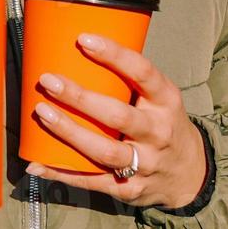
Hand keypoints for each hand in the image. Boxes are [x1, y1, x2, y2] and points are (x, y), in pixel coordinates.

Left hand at [24, 32, 208, 209]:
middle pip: (117, 115)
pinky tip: (37, 163)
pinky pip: (91, 180)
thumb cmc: (163, 124)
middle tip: (48, 81)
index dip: (114, 55)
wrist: (190, 174)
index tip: (83, 40)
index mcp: (166, 101)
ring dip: (69, 132)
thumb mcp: (160, 99)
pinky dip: (62, 173)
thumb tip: (78, 54)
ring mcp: (145, 163)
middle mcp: (158, 132)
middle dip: (80, 97)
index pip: (143, 73)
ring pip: (103, 150)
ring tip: (42, 114)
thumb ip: (129, 81)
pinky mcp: (129, 188)